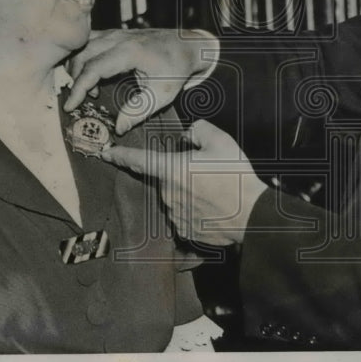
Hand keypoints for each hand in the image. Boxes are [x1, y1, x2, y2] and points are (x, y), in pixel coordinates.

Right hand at [65, 28, 218, 133]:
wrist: (190, 46)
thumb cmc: (178, 69)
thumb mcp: (162, 94)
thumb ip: (139, 111)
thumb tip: (118, 128)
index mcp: (130, 51)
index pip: (93, 68)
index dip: (78, 88)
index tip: (70, 106)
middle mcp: (120, 38)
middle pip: (83, 55)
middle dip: (76, 79)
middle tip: (81, 101)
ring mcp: (117, 33)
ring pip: (84, 45)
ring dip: (78, 67)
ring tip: (89, 90)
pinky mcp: (117, 33)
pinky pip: (91, 40)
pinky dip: (84, 57)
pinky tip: (93, 75)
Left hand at [100, 120, 267, 246]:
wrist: (253, 215)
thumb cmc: (236, 175)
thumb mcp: (220, 140)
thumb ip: (198, 130)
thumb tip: (188, 136)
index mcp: (172, 170)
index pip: (139, 160)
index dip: (121, 155)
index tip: (107, 153)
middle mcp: (167, 194)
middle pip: (167, 178)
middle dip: (181, 173)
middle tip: (208, 172)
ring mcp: (175, 215)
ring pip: (176, 197)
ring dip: (189, 192)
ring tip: (215, 191)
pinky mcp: (186, 231)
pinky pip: (185, 215)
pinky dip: (196, 210)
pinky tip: (214, 207)